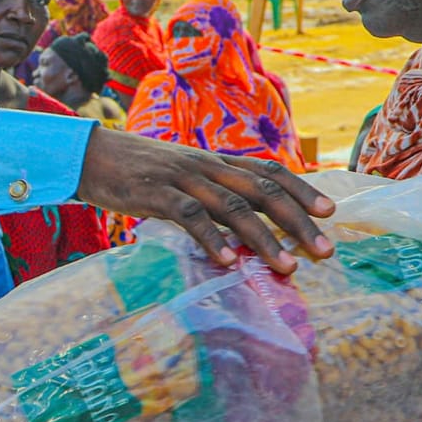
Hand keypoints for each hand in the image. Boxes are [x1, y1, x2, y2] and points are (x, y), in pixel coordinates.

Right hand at [75, 127, 333, 270]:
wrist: (90, 155)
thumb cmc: (138, 171)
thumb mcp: (182, 174)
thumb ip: (211, 192)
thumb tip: (243, 223)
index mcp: (216, 161)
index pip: (269, 171)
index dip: (302, 189)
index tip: (331, 212)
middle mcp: (207, 166)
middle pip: (263, 191)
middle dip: (298, 221)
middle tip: (324, 250)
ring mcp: (183, 178)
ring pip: (234, 207)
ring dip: (264, 239)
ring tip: (287, 266)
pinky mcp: (157, 194)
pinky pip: (191, 217)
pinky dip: (212, 240)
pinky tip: (228, 262)